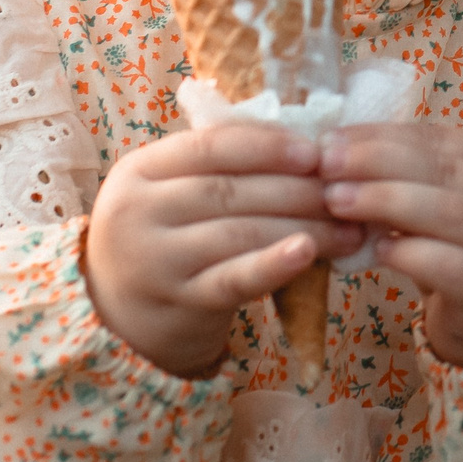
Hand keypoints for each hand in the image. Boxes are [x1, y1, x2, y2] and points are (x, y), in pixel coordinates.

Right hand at [81, 123, 364, 377]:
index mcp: (138, 170)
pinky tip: (308, 252)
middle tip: (345, 192)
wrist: (114, 319)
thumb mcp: (166, 193)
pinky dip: (273, 264)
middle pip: (230, 190)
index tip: (315, 151)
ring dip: (303, 226)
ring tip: (349, 228)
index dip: (267, 146)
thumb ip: (215, 166)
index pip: (210, 146)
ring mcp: (155, 260)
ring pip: (239, 232)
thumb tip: (305, 142)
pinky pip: (233, 279)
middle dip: (297, 189)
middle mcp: (138, 212)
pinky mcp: (178, 303)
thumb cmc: (161, 241)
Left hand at [320, 122, 462, 367]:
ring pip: (450, 213)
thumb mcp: (446, 209)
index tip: (331, 139)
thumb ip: (411, 179)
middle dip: (377, 161)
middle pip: (443, 169)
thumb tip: (339, 150)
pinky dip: (412, 253)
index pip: (439, 139)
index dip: (382, 136)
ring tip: (337, 200)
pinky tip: (376, 250)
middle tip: (326, 163)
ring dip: (387, 201)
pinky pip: (454, 268)